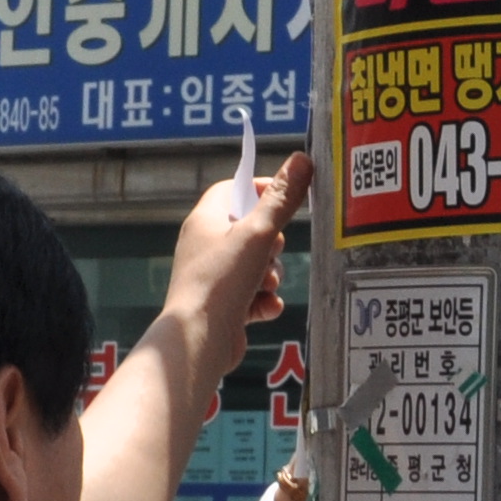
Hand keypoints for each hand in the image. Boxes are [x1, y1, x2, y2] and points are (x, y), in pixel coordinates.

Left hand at [160, 151, 311, 342]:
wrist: (198, 341)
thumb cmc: (222, 281)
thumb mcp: (258, 234)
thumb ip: (282, 199)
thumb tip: (302, 159)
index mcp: (205, 220)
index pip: (234, 188)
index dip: (261, 189)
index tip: (287, 198)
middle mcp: (206, 245)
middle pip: (251, 229)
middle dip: (273, 243)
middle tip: (272, 251)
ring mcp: (214, 277)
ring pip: (257, 264)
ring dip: (271, 274)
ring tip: (266, 285)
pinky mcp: (224, 306)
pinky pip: (254, 294)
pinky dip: (264, 300)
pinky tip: (265, 307)